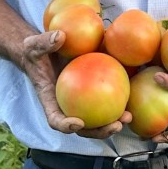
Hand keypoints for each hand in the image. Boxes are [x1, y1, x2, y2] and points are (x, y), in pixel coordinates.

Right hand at [16, 31, 130, 139]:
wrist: (47, 51)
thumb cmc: (37, 52)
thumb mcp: (34, 45)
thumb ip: (44, 42)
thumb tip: (60, 36)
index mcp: (50, 100)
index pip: (55, 119)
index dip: (65, 125)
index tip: (77, 123)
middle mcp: (67, 106)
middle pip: (82, 128)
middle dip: (98, 131)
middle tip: (115, 126)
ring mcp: (81, 102)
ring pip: (97, 119)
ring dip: (113, 122)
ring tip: (128, 117)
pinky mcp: (93, 92)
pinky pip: (107, 99)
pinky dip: (119, 100)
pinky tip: (133, 94)